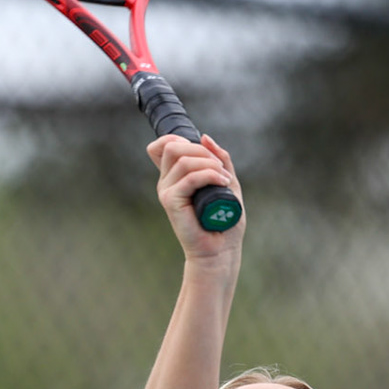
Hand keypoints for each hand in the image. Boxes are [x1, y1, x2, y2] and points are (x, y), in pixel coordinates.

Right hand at [146, 134, 243, 269]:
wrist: (221, 250)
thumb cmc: (224, 221)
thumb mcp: (227, 182)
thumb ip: (220, 159)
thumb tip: (205, 137)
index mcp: (175, 177)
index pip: (161, 146)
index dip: (177, 138)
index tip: (202, 151)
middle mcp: (167, 182)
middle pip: (172, 146)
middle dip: (200, 151)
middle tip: (220, 168)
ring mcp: (167, 192)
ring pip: (182, 160)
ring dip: (210, 164)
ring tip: (224, 179)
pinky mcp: (171, 202)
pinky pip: (189, 177)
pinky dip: (209, 175)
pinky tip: (222, 182)